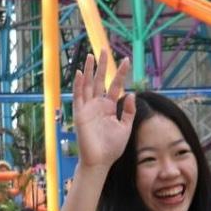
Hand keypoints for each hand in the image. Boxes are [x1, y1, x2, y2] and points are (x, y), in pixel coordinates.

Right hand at [73, 51, 136, 169]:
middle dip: (102, 66)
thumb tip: (131, 93)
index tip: (127, 60)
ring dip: (89, 71)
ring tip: (91, 56)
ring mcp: (88, 108)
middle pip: (100, 81)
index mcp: (109, 108)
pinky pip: (79, 97)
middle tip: (104, 49)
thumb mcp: (125, 128)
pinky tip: (81, 73)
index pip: (115, 86)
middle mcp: (98, 105)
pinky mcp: (80, 114)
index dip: (120, 73)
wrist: (100, 161)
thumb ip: (128, 112)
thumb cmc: (112, 148)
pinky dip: (79, 85)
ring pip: (88, 85)